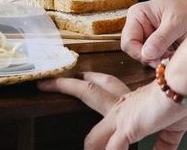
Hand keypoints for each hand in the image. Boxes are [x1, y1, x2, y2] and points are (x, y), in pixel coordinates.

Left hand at [38, 73, 186, 148]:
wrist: (181, 92)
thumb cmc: (178, 103)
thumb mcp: (170, 126)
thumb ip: (162, 143)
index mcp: (128, 99)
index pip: (102, 83)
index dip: (89, 79)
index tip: (79, 76)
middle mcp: (120, 104)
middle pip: (86, 92)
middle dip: (65, 87)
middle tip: (44, 84)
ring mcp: (120, 117)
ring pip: (95, 132)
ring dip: (89, 145)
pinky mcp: (127, 128)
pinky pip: (112, 148)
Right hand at [121, 0, 186, 64]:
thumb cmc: (185, 8)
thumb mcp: (175, 23)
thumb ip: (160, 38)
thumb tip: (146, 54)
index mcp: (137, 15)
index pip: (128, 41)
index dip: (140, 54)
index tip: (158, 60)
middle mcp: (137, 24)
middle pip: (133, 49)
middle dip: (149, 57)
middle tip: (166, 59)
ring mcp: (144, 31)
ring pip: (142, 53)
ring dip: (156, 58)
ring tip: (171, 55)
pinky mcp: (152, 39)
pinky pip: (151, 54)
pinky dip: (161, 58)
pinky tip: (171, 53)